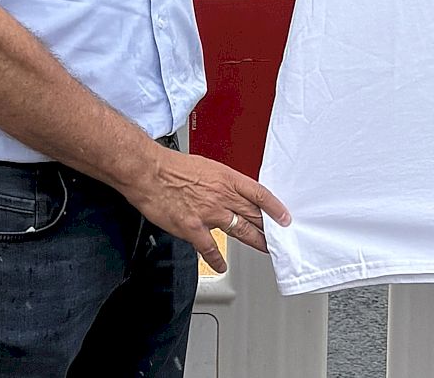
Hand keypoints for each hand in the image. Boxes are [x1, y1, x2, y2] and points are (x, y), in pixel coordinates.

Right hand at [120, 147, 291, 269]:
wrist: (149, 172)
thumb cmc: (172, 167)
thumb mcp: (206, 167)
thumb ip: (221, 182)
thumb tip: (230, 192)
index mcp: (227, 178)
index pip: (260, 194)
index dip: (275, 208)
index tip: (285, 217)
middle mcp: (222, 196)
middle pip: (254, 215)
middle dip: (269, 229)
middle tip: (279, 239)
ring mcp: (209, 213)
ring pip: (240, 231)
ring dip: (255, 241)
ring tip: (265, 249)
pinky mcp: (193, 228)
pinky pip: (210, 248)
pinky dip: (217, 259)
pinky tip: (221, 265)